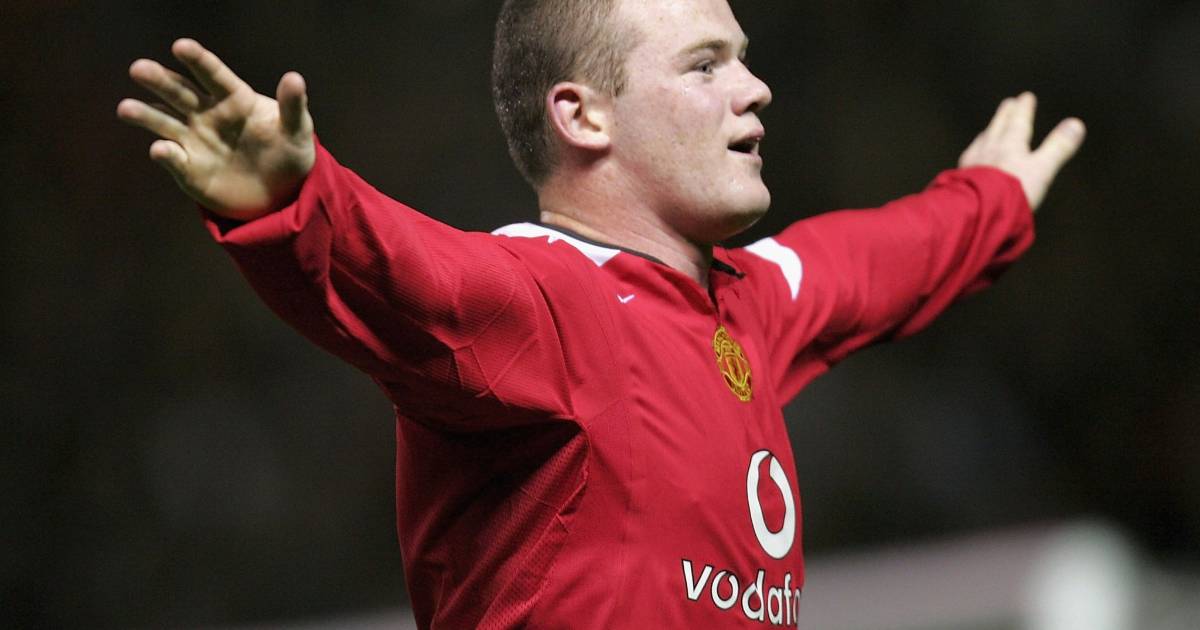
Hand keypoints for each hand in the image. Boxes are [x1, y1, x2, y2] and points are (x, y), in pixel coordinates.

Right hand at [117, 39, 315, 220]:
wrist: (281, 195)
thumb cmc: (290, 153)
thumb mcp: (298, 131)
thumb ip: (293, 106)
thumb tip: (294, 78)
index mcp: (234, 99)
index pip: (213, 75)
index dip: (197, 60)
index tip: (181, 46)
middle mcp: (208, 114)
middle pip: (179, 93)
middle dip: (159, 81)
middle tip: (139, 68)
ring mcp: (195, 140)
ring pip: (164, 122)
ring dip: (145, 114)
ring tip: (126, 108)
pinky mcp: (189, 169)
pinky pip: (173, 159)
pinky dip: (165, 154)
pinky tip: (161, 149)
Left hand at [958, 92, 1084, 211]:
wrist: (976, 212)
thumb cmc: (1011, 192)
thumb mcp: (1042, 169)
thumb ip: (1057, 148)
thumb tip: (1076, 124)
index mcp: (1010, 145)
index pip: (1018, 122)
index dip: (1023, 109)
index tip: (1025, 97)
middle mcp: (989, 150)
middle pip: (997, 127)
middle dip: (1004, 114)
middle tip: (1008, 103)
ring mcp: (972, 164)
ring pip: (982, 141)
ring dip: (989, 132)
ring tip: (990, 129)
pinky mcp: (962, 180)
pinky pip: (969, 160)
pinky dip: (974, 153)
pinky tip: (971, 158)